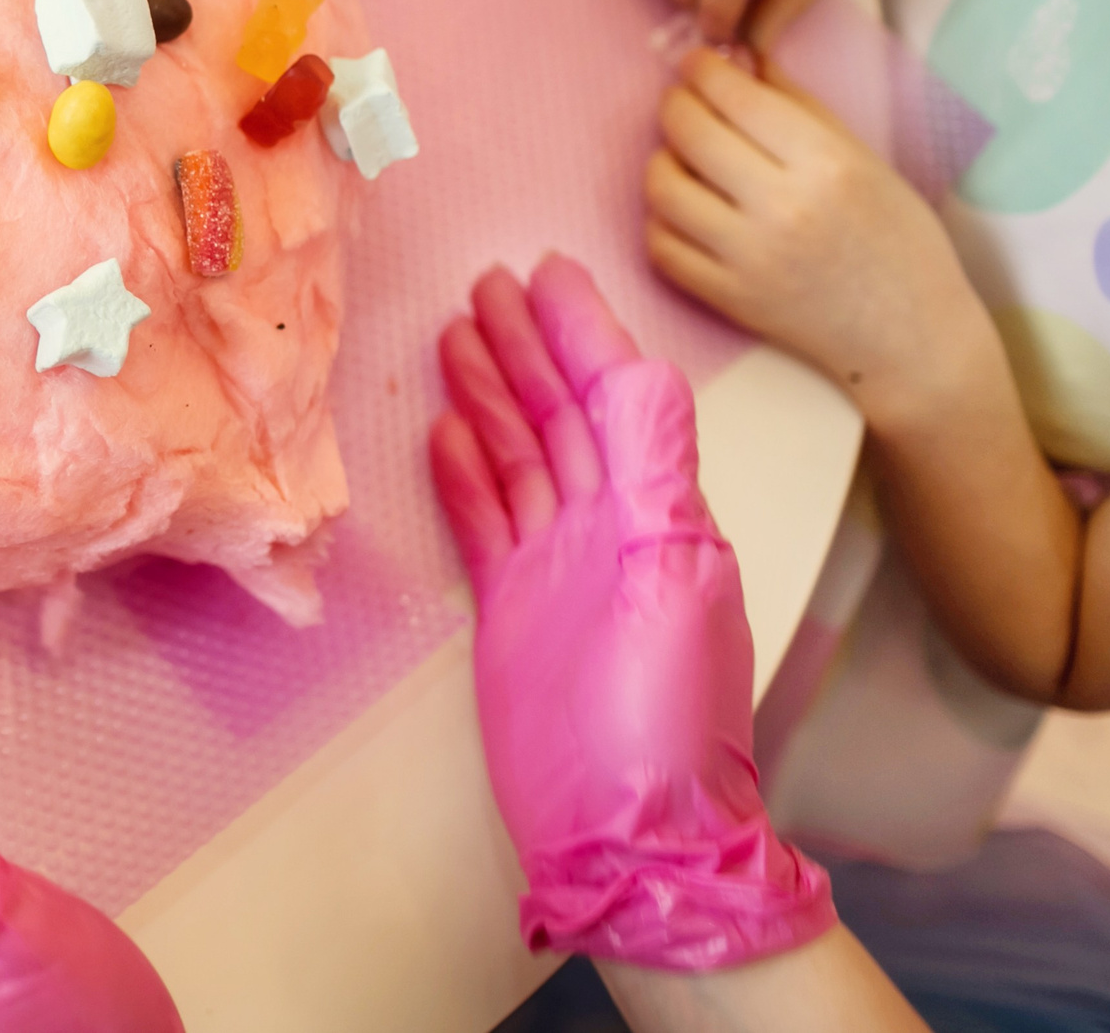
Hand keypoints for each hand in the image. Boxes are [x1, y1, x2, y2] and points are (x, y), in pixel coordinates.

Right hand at [432, 255, 834, 968]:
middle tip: (484, 286)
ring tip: (455, 336)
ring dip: (490, 395)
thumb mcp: (668, 577)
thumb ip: (651, 468)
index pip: (620, 394)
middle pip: (564, 413)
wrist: (630, 838)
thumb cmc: (663, 717)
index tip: (546, 272)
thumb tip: (631, 367)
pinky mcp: (512, 609)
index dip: (584, 331)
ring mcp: (558, 567)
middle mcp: (610, 528)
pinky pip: (485, 520)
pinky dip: (464, 473)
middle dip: (530, 347)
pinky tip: (441, 432)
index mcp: (660, 511)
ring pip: (520, 456)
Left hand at [643, 50, 995, 429]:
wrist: (910, 338)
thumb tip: (745, 63)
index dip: (704, 71)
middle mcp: (782, 208)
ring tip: (681, 157)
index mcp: (826, 165)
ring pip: (663, 188)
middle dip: (676, 105)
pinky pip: (661, 246)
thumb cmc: (899, 243)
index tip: (695, 63)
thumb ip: (801, 109)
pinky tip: (682, 208)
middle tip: (681, 101)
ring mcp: (748, 257)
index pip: (737, 98)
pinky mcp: (727, 298)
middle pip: (690, 134)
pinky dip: (660, 219)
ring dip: (662, 161)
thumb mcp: (867, 162)